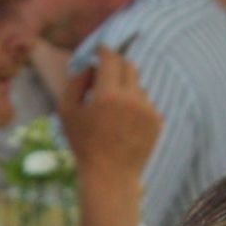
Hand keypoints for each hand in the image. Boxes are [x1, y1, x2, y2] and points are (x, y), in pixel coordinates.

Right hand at [59, 47, 161, 183]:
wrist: (110, 176)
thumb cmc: (84, 144)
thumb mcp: (67, 112)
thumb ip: (75, 82)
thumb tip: (90, 65)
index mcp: (107, 95)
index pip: (111, 58)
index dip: (104, 50)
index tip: (100, 49)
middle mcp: (131, 99)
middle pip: (129, 65)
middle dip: (117, 65)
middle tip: (107, 73)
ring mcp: (147, 110)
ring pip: (138, 86)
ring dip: (126, 90)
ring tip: (112, 115)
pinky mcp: (157, 120)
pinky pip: (146, 102)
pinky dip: (135, 107)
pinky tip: (125, 126)